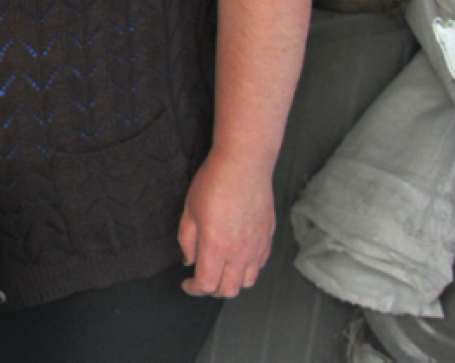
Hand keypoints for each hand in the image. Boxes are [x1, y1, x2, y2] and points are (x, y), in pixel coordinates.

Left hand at [176, 150, 275, 297]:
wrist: (244, 164)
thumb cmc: (215, 182)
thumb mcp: (189, 210)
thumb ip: (187, 240)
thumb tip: (189, 260)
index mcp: (216, 247)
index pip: (206, 284)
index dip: (194, 289)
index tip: (187, 284)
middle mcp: (240, 252)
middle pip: (229, 290)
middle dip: (212, 290)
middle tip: (201, 281)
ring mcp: (258, 246)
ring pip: (247, 282)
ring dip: (232, 283)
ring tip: (220, 272)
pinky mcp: (268, 238)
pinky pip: (260, 265)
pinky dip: (247, 270)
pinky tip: (237, 259)